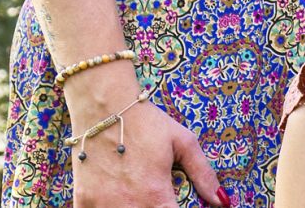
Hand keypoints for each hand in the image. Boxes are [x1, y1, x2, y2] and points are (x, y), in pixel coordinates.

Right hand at [70, 100, 226, 207]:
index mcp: (154, 194)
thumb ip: (203, 174)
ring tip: (141, 195)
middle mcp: (127, 205)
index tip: (178, 203)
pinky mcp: (82, 203)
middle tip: (159, 197)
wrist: (103, 106)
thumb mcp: (183, 142)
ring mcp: (101, 206)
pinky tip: (118, 198)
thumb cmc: (147, 122)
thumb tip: (222, 201)